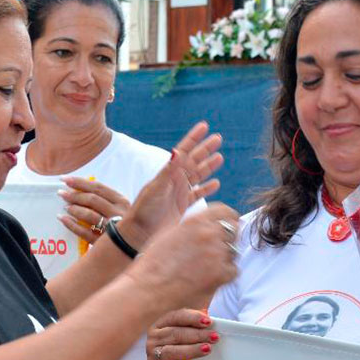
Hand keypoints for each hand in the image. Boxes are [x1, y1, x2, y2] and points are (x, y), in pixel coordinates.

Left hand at [56, 177, 129, 243]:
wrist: (129, 247)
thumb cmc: (121, 224)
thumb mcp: (119, 209)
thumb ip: (104, 199)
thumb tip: (79, 187)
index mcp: (122, 202)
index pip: (98, 188)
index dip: (79, 182)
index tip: (64, 180)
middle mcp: (119, 213)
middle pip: (92, 199)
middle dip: (74, 195)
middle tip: (61, 194)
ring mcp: (112, 229)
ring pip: (89, 215)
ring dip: (74, 209)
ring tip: (65, 207)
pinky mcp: (104, 242)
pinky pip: (84, 232)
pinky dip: (72, 225)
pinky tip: (63, 219)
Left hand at [118, 122, 222, 247]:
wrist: (139, 233)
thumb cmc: (144, 210)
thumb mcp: (157, 188)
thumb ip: (169, 171)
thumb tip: (177, 150)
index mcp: (168, 173)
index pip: (184, 151)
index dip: (194, 138)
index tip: (204, 126)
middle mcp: (175, 180)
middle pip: (194, 161)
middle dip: (206, 149)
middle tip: (218, 138)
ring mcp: (179, 193)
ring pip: (198, 176)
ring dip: (209, 166)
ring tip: (219, 157)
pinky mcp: (182, 207)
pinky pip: (197, 195)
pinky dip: (206, 189)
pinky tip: (216, 183)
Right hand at [127, 204, 237, 325]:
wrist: (149, 287)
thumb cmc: (154, 262)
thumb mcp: (170, 232)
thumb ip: (191, 225)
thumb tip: (207, 223)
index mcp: (196, 220)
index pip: (226, 212)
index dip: (228, 220)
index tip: (226, 228)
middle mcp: (208, 233)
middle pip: (234, 230)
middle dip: (227, 239)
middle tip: (216, 251)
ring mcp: (217, 253)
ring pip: (234, 251)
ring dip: (225, 258)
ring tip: (206, 267)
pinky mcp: (221, 273)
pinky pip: (234, 270)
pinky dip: (225, 275)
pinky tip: (209, 278)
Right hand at [147, 308, 219, 359]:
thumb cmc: (184, 345)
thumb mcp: (191, 330)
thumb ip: (198, 322)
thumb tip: (209, 317)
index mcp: (162, 323)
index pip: (176, 317)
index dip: (192, 318)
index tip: (209, 321)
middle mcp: (154, 337)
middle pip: (175, 334)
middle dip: (197, 335)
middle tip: (214, 337)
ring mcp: (152, 355)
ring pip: (170, 351)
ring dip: (190, 350)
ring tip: (206, 349)